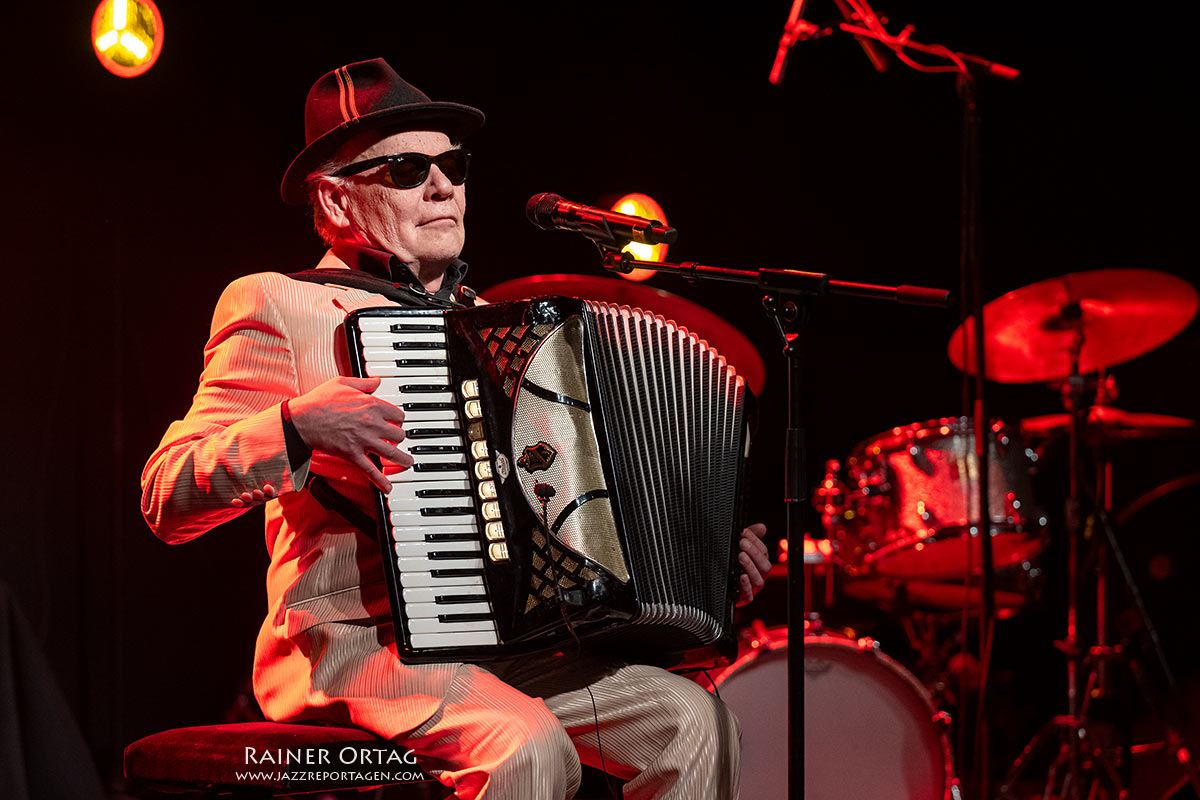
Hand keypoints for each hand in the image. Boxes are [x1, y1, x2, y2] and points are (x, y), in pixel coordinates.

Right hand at [287, 376, 412, 491]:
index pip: (398, 415)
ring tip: (408, 463)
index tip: (396, 423)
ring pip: (392, 452)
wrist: (302, 419)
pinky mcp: (352, 454)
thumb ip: (364, 383)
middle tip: (397, 441)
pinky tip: (388, 487)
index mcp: (371, 404)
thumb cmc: (319, 401)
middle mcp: (371, 423)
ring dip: (403, 459)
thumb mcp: (343, 382)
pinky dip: (381, 480)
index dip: (398, 420)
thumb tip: (377, 382)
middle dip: (399, 438)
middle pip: (399, 434)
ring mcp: (363, 440)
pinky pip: (371, 470)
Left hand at [736, 523, 770, 606]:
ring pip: (758, 579)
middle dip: (754, 552)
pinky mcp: (745, 598)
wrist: (722, 586)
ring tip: (741, 556)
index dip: (755, 541)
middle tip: (742, 543)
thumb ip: (751, 537)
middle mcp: (760, 575)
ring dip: (750, 566)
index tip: (744, 533)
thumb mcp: (741, 548)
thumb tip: (762, 527)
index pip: (763, 551)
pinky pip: (749, 594)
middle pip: (764, 565)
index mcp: (760, 563)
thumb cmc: (734, 565)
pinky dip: (746, 585)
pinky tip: (742, 576)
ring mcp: (753, 587)